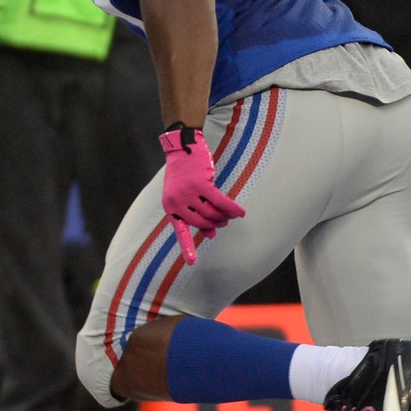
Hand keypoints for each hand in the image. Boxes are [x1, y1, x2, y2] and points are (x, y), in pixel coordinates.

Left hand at [159, 127, 246, 264]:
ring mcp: (188, 192)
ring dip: (224, 215)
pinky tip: (240, 212)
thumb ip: (195, 215)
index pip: (180, 230)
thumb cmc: (184, 174)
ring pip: (212, 212)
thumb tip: (209, 235)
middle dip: (216, 223)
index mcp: (170, 206)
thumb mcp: (184, 196)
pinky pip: (221, 202)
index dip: (187, 247)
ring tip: (229, 214)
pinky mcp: (201, 183)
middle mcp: (177, 201)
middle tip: (223, 221)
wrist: (183, 148)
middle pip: (202, 222)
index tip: (192, 263)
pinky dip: (232, 208)